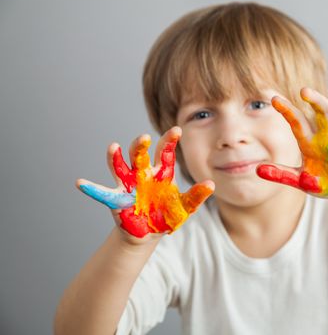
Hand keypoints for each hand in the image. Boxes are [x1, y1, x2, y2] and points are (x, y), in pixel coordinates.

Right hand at [76, 126, 213, 239]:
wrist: (150, 232)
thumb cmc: (167, 214)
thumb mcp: (185, 207)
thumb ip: (197, 196)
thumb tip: (211, 184)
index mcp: (161, 173)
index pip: (165, 152)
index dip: (169, 140)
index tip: (177, 130)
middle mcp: (143, 174)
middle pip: (140, 155)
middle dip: (140, 145)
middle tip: (144, 137)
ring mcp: (128, 185)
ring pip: (120, 167)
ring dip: (115, 158)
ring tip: (114, 148)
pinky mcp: (116, 199)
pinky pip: (102, 192)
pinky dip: (91, 188)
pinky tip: (81, 183)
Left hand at [256, 88, 327, 202]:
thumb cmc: (324, 182)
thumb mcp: (300, 180)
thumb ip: (281, 175)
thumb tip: (257, 169)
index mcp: (311, 143)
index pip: (297, 123)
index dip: (287, 111)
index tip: (274, 99)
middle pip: (321, 114)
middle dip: (314, 102)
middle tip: (303, 90)